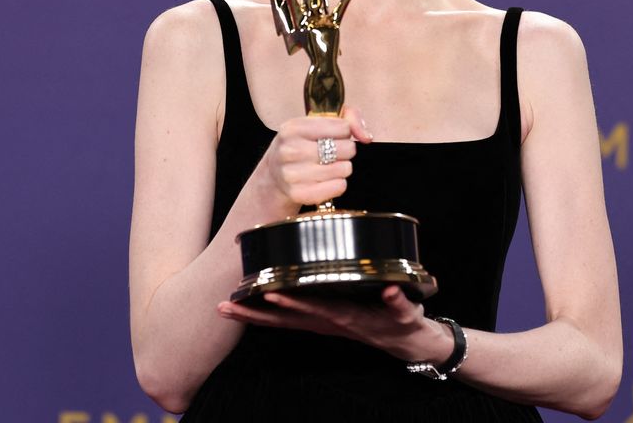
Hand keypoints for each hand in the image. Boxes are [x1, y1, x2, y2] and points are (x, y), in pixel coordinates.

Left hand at [217, 286, 454, 364]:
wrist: (406, 343)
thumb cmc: (406, 323)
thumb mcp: (407, 312)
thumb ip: (399, 302)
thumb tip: (391, 289)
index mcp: (346, 317)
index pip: (314, 309)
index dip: (292, 304)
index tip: (271, 294)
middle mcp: (327, 322)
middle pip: (286, 320)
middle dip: (255, 314)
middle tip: (227, 306)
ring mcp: (321, 324)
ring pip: (281, 323)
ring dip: (252, 316)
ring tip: (224, 308)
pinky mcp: (320, 322)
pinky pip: (286, 322)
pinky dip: (264, 317)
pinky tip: (246, 309)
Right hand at [255, 105, 372, 207]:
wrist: (274, 175)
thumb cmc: (302, 145)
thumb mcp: (318, 123)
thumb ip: (349, 118)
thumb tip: (366, 136)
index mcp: (293, 128)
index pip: (343, 127)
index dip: (344, 132)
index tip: (334, 136)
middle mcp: (290, 150)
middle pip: (346, 149)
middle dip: (346, 150)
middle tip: (334, 153)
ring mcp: (292, 174)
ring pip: (344, 169)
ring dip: (342, 168)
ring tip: (329, 166)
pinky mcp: (299, 194)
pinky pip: (339, 187)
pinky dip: (338, 184)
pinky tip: (327, 180)